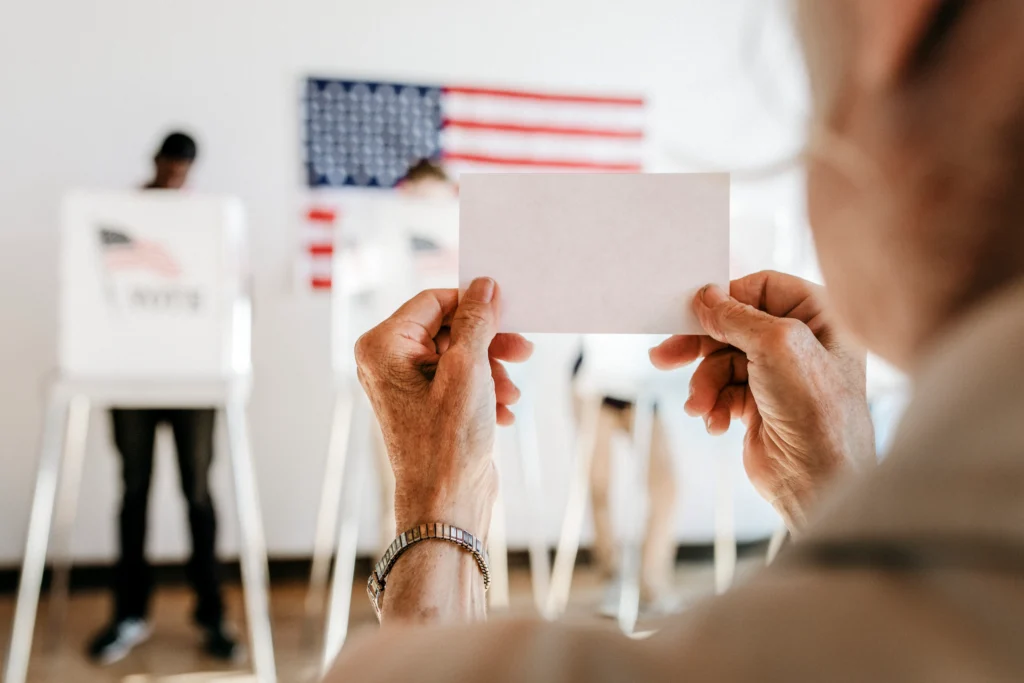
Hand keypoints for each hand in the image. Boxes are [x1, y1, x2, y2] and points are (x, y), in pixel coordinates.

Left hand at [355, 278, 532, 538]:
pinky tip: (503, 412)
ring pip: (460, 355)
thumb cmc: (447, 442)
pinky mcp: (427, 406)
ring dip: (492, 369)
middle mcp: (388, 363)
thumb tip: (484, 286)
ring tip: (510, 392)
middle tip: (522, 350)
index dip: (473, 303)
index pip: (434, 301)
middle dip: (488, 342)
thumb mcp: (469, 369)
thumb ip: (477, 321)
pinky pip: (460, 380)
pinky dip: (485, 390)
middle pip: (449, 328)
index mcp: (383, 346)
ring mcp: (407, 386)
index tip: (507, 310)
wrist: (447, 504)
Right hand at [650, 271, 874, 530]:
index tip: (695, 310)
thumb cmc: (819, 412)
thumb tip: (706, 298)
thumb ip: (737, 316)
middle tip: (666, 356)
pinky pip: (722, 392)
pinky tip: (716, 422)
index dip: (727, 299)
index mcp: (818, 317)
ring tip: (700, 406)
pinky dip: (713, 406)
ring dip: (704, 384)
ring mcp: (779, 376)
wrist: (820, 480)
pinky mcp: (760, 405)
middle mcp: (800, 343)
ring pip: (721, 363)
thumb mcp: (777, 345)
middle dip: (699, 347)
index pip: (762, 288)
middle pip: (733, 327)